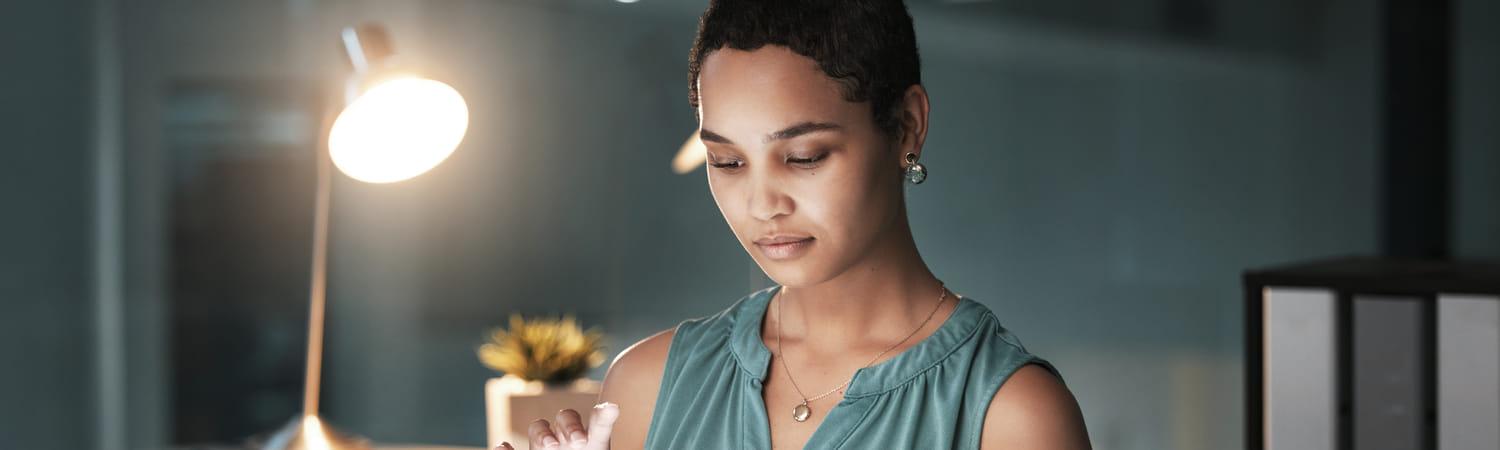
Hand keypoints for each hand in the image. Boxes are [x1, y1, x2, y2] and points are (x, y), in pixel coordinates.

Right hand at [495, 402, 619, 449]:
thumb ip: (600, 430)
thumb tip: (612, 408)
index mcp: (592, 441)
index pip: (598, 424)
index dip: (602, 417)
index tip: (612, 410)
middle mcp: (567, 439)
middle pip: (567, 418)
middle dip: (572, 426)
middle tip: (580, 442)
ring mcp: (544, 446)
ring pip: (539, 427)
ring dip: (543, 433)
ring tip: (550, 447)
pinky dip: (505, 449)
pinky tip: (504, 447)